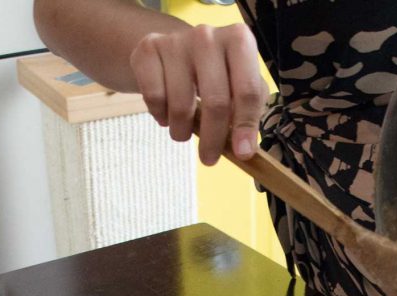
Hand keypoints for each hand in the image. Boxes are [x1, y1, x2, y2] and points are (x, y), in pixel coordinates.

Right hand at [129, 22, 268, 164]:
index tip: (242, 154)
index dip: (246, 126)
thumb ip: (248, 114)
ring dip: (182, 131)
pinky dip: (160, 115)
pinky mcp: (148, 49)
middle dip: (213, 139)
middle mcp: (208, 36)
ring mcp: (176, 41)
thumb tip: (245, 150)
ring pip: (181, 105)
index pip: (248, 90)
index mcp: (239, 41)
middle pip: (216, 102)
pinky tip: (165, 112)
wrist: (174, 50)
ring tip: (183, 131)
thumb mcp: (239, 87)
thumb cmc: (216, 74)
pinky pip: (154, 98)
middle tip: (209, 159)